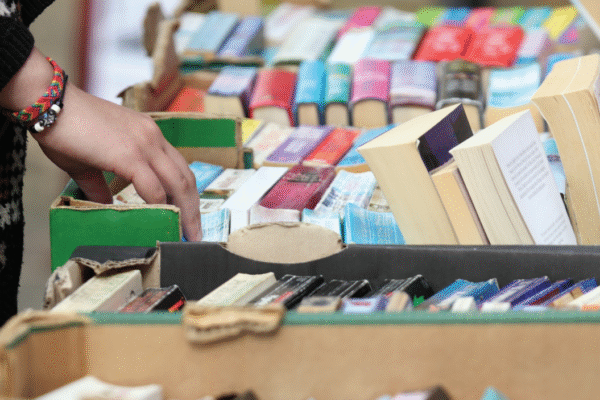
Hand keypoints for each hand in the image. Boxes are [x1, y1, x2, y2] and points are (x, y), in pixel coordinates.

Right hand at [1, 48, 201, 240]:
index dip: (186, 194)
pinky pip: (153, 187)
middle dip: (194, 208)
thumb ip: (100, 185)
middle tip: (195, 233)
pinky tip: (161, 222)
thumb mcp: (89, 161)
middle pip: (186, 178)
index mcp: (148, 135)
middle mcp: (153, 137)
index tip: (187, 216)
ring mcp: (144, 144)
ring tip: (186, 234)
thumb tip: (106, 206)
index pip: (178, 167)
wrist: (48, 103)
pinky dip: (160, 207)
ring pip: (177, 183)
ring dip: (184, 212)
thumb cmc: (64, 128)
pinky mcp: (130, 155)